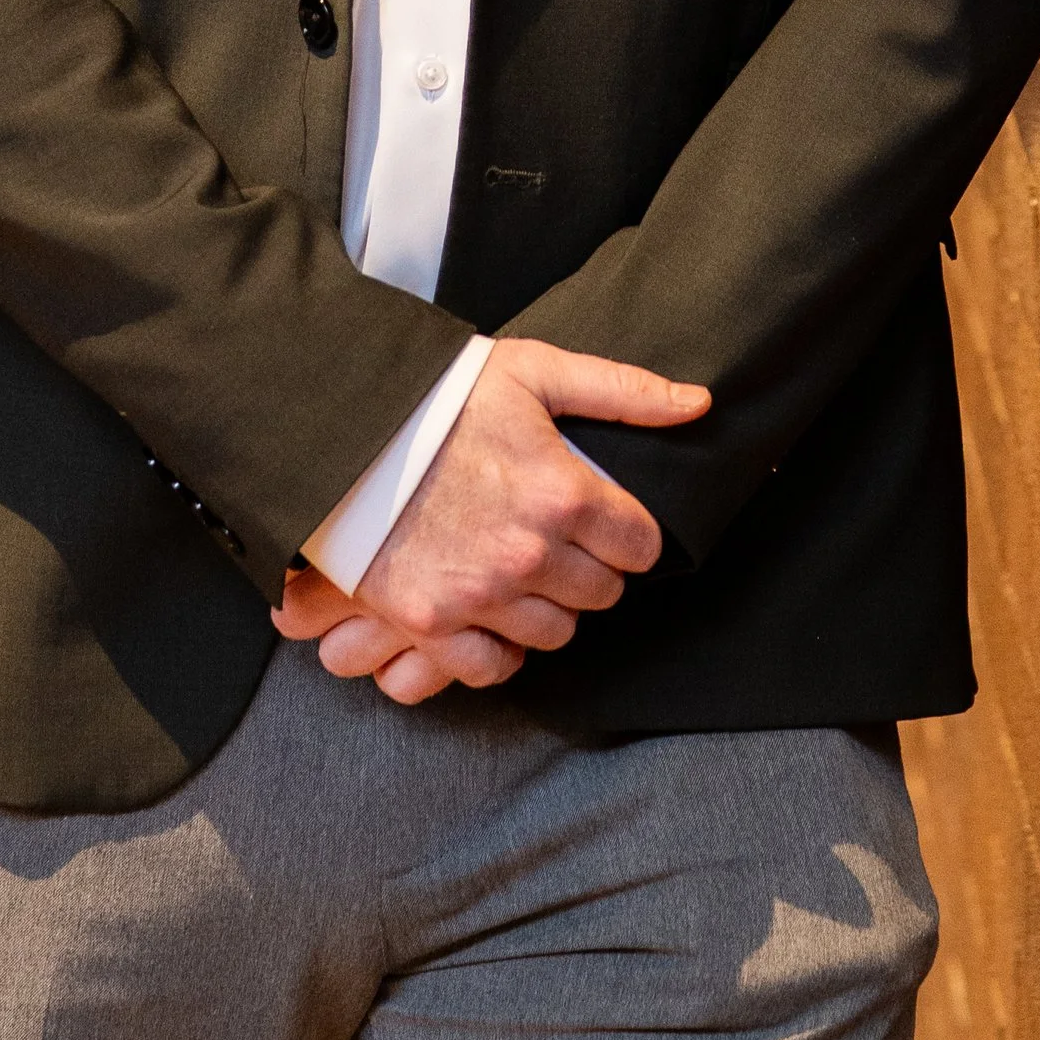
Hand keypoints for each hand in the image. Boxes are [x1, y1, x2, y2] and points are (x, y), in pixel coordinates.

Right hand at [270, 339, 708, 705]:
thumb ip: (622, 391)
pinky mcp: (431, 623)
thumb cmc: (438, 396)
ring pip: (556, 633)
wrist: (341, 429)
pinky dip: (498, 646)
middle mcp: (529, 554)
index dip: (627, 530)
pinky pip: (494, 667)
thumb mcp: (534, 371)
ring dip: (548, 605)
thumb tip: (698, 404)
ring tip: (520, 566)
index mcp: (562, 492)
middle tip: (558, 537)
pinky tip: (490, 609)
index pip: (641, 546)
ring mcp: (479, 596)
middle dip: (590, 566)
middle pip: (603, 593)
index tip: (603, 518)